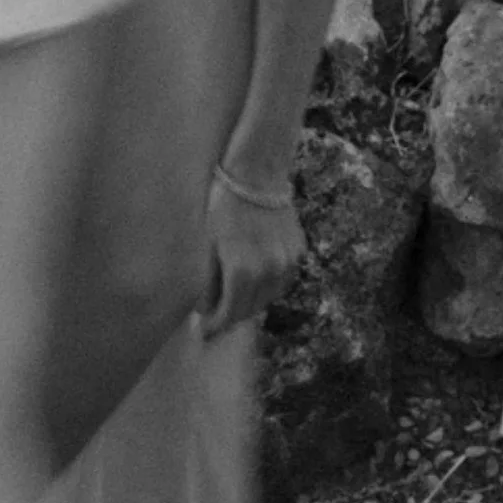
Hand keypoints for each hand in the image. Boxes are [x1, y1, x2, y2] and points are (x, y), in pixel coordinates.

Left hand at [197, 167, 305, 337]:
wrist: (257, 172)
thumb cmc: (222, 205)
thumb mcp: (207, 244)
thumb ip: (208, 281)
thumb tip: (205, 308)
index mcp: (243, 272)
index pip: (229, 314)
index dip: (215, 326)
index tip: (204, 331)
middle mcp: (270, 272)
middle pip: (250, 310)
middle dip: (231, 317)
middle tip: (216, 318)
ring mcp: (288, 261)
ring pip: (269, 297)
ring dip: (251, 303)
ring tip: (234, 300)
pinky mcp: (298, 250)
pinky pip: (282, 280)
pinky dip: (268, 286)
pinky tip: (254, 281)